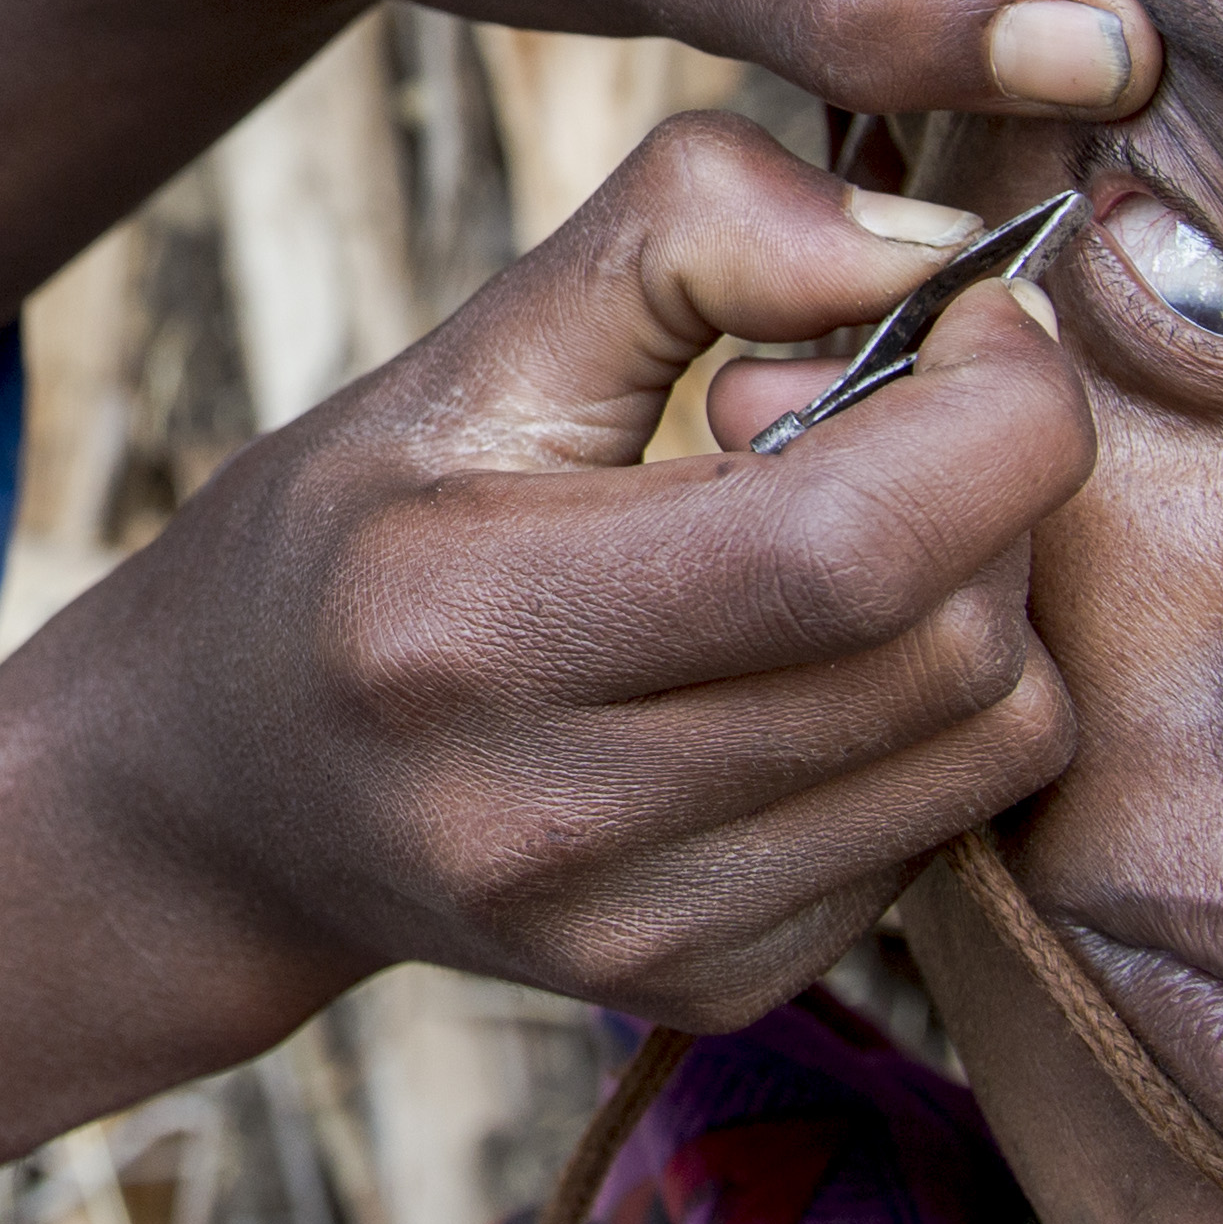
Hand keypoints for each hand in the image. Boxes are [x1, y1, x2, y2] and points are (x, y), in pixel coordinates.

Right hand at [0, 110, 1087, 1038]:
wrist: (227, 796)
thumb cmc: (360, 530)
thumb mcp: (470, 346)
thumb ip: (690, 235)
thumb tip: (939, 243)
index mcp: (462, 625)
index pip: (850, 545)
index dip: (989, 408)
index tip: (966, 314)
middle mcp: (546, 818)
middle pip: (954, 646)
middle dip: (988, 489)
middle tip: (863, 416)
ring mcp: (637, 933)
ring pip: (995, 745)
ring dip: (983, 602)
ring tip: (833, 537)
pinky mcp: (712, 988)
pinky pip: (952, 826)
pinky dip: (933, 718)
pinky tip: (803, 662)